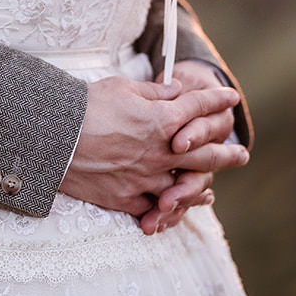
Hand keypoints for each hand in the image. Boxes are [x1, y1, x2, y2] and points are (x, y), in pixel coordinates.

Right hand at [59, 68, 245, 218]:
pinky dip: (167, 208)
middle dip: (227, 153)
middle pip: (205, 155)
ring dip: (200, 187)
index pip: (197, 107)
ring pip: (184, 187)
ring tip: (211, 191)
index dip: (216, 100)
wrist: (53, 137)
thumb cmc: (85, 106)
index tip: (229, 97)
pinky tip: (173, 208)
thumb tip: (175, 89)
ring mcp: (146, 178)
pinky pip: (155, 208)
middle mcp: (161, 152)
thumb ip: (154, 91)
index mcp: (162, 120)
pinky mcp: (127, 198)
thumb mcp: (122, 87)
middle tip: (242, 155)